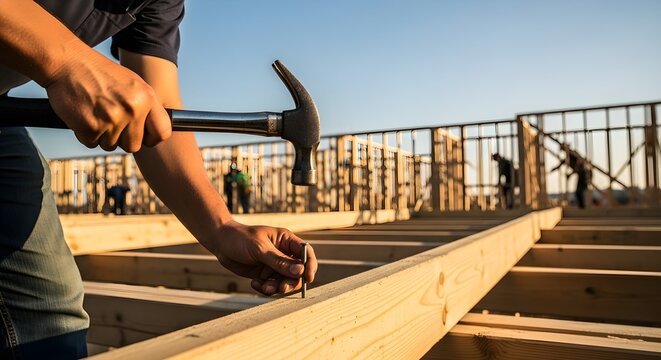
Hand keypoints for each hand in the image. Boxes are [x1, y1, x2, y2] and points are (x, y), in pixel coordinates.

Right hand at [44, 45, 170, 151]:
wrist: (67, 62)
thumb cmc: (99, 74)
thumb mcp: (133, 84)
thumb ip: (146, 106)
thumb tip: (154, 132)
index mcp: (147, 97)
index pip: (162, 132)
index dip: (151, 138)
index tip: (142, 136)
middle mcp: (133, 109)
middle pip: (134, 145)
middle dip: (121, 138)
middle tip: (110, 121)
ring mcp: (112, 119)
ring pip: (111, 145)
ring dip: (102, 135)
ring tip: (95, 113)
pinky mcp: (91, 127)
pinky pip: (92, 143)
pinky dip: (85, 134)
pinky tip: (83, 115)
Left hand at [208, 220, 317, 295]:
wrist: (220, 242)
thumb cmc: (240, 238)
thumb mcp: (260, 249)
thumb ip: (279, 261)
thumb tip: (301, 271)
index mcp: (286, 241)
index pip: (306, 253)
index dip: (310, 266)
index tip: (308, 279)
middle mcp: (283, 254)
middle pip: (298, 272)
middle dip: (290, 282)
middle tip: (281, 288)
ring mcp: (274, 265)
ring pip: (284, 282)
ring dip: (276, 287)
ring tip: (264, 286)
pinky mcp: (265, 274)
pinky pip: (271, 286)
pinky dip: (265, 288)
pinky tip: (254, 283)